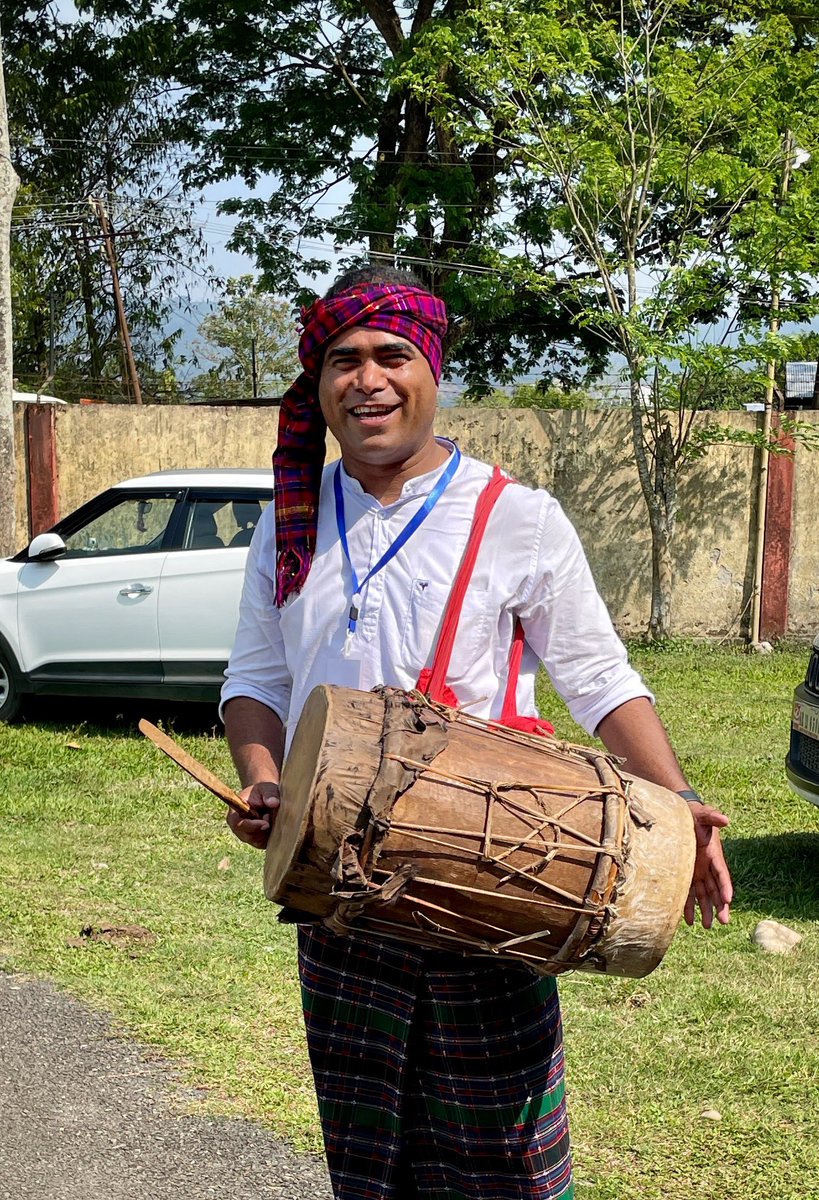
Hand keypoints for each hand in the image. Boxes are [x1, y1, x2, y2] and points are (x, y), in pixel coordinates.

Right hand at [226, 781, 280, 849]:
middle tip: (269, 815)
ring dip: (268, 831)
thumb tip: (274, 803)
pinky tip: (273, 824)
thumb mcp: (266, 788)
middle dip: (263, 829)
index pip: (238, 825)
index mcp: (234, 815)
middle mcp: (238, 828)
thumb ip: (270, 794)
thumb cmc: (263, 792)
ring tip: (269, 816)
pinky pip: (265, 843)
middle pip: (249, 837)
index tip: (266, 824)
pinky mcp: (257, 841)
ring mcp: (247, 836)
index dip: (252, 826)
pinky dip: (272, 835)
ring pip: (259, 842)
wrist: (266, 798)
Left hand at [684, 802, 732, 928]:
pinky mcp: (686, 874)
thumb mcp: (702, 813)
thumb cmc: (693, 813)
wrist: (679, 815)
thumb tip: (726, 820)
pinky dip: (689, 906)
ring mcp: (697, 872)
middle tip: (723, 921)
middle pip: (716, 889)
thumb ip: (712, 816)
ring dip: (706, 910)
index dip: (725, 886)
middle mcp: (707, 866)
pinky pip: (688, 893)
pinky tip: (688, 920)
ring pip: (703, 895)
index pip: (722, 873)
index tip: (728, 900)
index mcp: (714, 854)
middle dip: (720, 906)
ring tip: (707, 926)